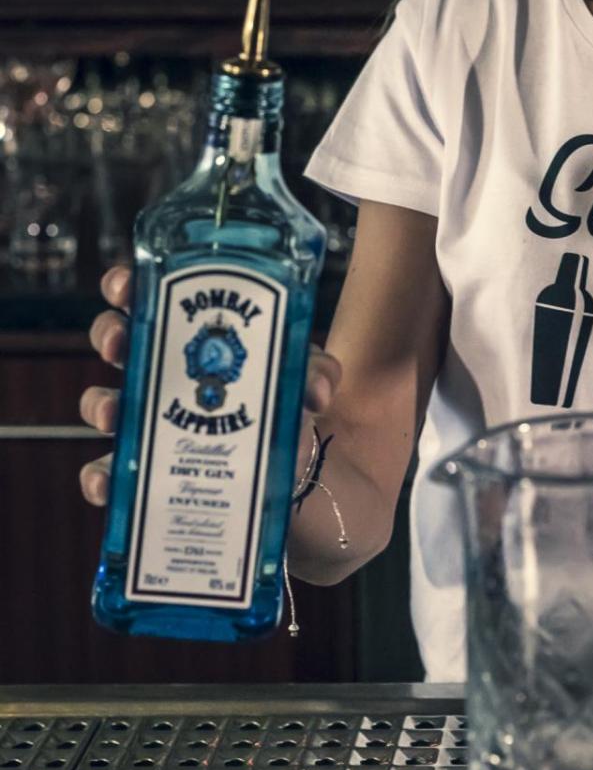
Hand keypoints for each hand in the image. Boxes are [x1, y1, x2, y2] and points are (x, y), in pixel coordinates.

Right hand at [78, 264, 342, 506]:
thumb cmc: (285, 405)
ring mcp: (148, 419)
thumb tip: (316, 393)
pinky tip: (107, 483)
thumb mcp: (303, 379)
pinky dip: (100, 476)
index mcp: (193, 336)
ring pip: (102, 404)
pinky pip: (107, 471)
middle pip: (117, 340)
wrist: (288, 474)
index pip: (148, 297)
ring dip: (99, 404)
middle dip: (109, 334)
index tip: (125, 286)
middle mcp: (162, 372)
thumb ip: (315, 374)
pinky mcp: (145, 468)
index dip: (127, 286)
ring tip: (113, 413)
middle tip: (119, 342)